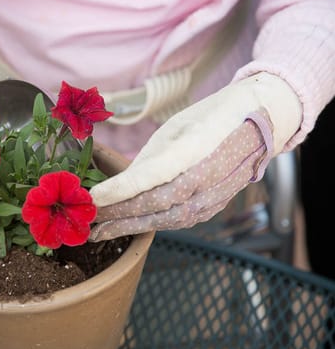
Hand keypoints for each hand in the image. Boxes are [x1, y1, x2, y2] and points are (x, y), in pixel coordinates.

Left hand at [88, 72, 301, 240]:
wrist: (260, 121)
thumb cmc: (210, 117)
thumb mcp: (176, 128)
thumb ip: (151, 159)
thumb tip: (120, 185)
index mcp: (195, 148)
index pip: (151, 176)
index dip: (119, 190)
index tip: (93, 198)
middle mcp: (207, 176)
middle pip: (156, 204)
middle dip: (118, 215)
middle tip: (87, 221)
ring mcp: (215, 195)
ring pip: (167, 219)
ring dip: (131, 226)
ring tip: (101, 230)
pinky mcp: (215, 206)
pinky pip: (179, 221)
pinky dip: (151, 225)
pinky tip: (129, 227)